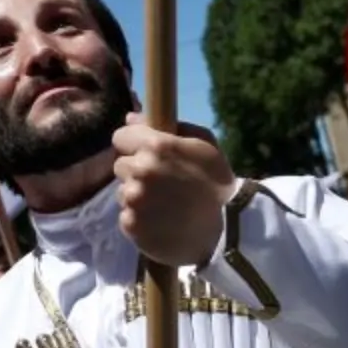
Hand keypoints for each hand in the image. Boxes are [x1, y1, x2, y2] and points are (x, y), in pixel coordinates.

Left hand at [113, 119, 240, 268]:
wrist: (228, 229)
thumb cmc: (217, 181)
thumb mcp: (203, 144)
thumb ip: (167, 126)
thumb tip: (130, 118)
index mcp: (155, 146)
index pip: (120, 137)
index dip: (132, 144)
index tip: (143, 153)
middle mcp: (140, 171)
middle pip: (120, 165)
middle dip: (136, 170)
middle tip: (160, 182)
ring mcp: (134, 200)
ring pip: (123, 192)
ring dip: (137, 195)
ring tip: (163, 204)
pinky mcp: (131, 225)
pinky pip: (127, 215)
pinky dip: (139, 218)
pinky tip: (160, 221)